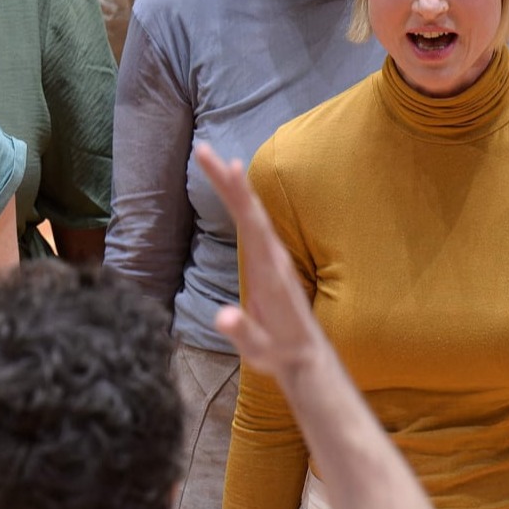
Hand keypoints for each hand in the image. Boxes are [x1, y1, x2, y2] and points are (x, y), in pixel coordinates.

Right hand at [192, 144, 319, 381]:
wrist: (305, 357)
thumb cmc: (278, 353)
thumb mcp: (258, 349)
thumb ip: (242, 331)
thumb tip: (224, 316)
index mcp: (269, 272)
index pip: (252, 226)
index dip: (240, 195)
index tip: (228, 166)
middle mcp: (273, 258)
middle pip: (250, 211)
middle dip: (227, 180)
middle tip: (203, 151)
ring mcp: (273, 257)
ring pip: (252, 213)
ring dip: (233, 185)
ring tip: (214, 159)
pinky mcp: (269, 261)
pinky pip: (253, 223)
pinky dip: (242, 200)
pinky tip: (235, 188)